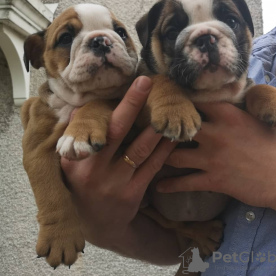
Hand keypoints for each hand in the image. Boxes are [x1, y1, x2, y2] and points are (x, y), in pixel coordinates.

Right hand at [61, 76, 175, 248]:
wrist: (96, 225)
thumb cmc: (82, 186)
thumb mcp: (69, 165)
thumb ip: (74, 137)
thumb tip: (79, 110)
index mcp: (78, 159)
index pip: (99, 127)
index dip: (120, 105)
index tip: (137, 83)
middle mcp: (96, 170)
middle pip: (119, 132)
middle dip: (134, 105)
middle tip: (151, 83)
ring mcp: (116, 183)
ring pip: (141, 149)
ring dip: (156, 128)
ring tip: (169, 109)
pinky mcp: (133, 194)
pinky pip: (152, 167)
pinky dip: (163, 150)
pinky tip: (173, 137)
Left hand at [157, 102, 275, 224]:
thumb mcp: (264, 118)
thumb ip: (244, 107)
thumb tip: (238, 94)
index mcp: (227, 115)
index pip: (195, 102)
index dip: (180, 102)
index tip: (169, 103)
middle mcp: (214, 134)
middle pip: (178, 129)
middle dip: (164, 131)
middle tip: (150, 132)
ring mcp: (211, 158)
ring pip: (174, 156)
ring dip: (160, 157)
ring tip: (148, 158)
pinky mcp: (214, 180)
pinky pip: (185, 183)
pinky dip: (169, 186)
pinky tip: (158, 187)